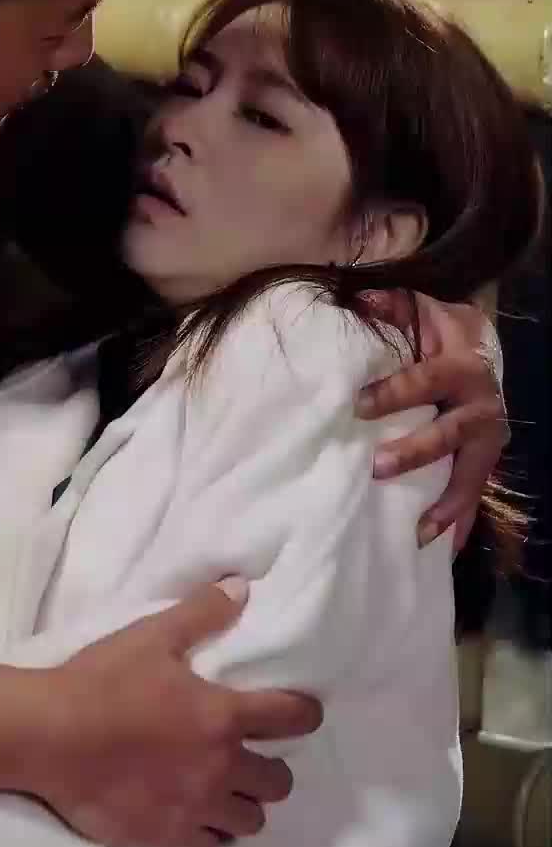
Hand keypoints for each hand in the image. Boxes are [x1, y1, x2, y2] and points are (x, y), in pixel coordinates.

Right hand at [0, 581, 322, 846]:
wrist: (48, 737)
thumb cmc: (102, 681)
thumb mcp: (151, 636)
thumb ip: (202, 613)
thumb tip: (242, 588)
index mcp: (223, 717)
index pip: (291, 718)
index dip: (305, 714)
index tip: (303, 713)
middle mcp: (220, 769)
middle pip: (278, 783)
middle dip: (272, 769)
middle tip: (252, 757)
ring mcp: (195, 809)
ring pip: (249, 822)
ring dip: (243, 805)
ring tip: (225, 792)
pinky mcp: (166, 838)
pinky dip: (210, 833)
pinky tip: (194, 816)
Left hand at [355, 291, 507, 552]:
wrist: (482, 345)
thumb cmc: (439, 330)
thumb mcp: (420, 309)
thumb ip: (391, 305)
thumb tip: (359, 299)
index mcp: (461, 365)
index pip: (425, 380)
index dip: (394, 392)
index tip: (358, 405)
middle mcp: (480, 404)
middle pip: (449, 433)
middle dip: (415, 453)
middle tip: (377, 467)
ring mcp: (487, 437)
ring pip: (469, 474)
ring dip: (445, 504)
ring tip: (419, 531)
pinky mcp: (485, 460)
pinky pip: (474, 494)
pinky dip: (458, 521)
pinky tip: (438, 547)